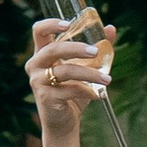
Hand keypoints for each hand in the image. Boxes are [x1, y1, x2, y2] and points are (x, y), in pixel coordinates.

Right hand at [26, 15, 107, 146]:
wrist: (64, 122)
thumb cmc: (72, 91)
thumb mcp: (85, 67)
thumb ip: (96, 48)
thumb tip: (111, 29)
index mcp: (42, 53)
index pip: (39, 31)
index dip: (51, 24)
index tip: (68, 24)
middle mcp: (35, 65)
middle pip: (53, 49)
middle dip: (76, 48)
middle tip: (96, 52)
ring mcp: (38, 81)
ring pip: (65, 70)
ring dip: (89, 74)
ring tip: (107, 79)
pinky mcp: (45, 97)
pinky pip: (69, 90)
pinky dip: (88, 91)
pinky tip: (99, 95)